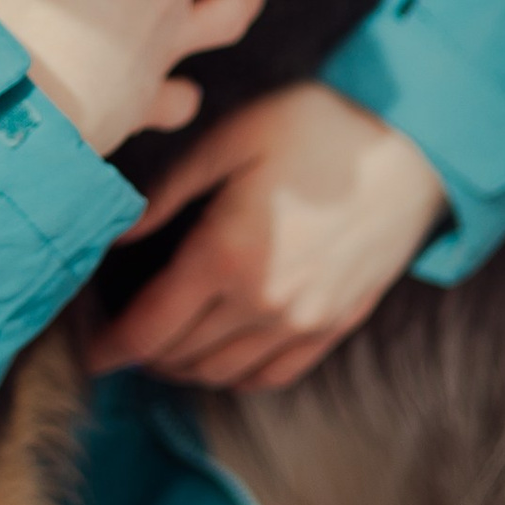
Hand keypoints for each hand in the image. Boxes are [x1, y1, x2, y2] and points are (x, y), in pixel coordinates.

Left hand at [91, 81, 448, 390]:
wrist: (414, 147)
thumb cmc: (317, 128)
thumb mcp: (231, 140)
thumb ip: (168, 193)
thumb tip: (119, 235)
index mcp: (226, 255)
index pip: (150, 327)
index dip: (112, 348)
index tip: (90, 355)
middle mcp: (263, 302)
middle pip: (181, 355)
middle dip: (142, 355)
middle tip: (119, 342)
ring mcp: (303, 321)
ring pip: (222, 372)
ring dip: (185, 368)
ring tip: (163, 348)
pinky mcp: (335, 325)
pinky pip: (272, 374)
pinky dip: (235, 376)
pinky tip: (219, 358)